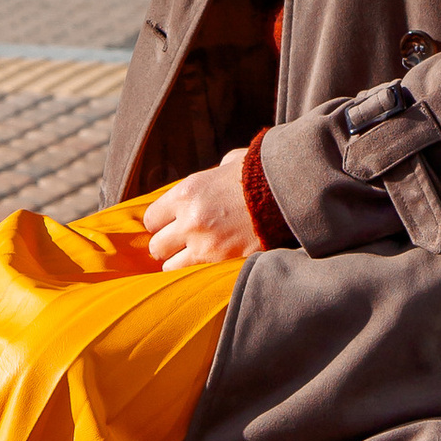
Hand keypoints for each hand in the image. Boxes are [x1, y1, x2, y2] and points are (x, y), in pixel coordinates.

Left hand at [146, 155, 262, 269]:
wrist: (289, 193)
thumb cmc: (259, 175)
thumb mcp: (228, 165)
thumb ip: (210, 176)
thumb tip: (210, 178)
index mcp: (186, 192)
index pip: (151, 219)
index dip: (160, 223)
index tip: (170, 225)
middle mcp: (189, 219)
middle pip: (156, 246)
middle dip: (167, 246)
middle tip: (179, 244)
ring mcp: (204, 243)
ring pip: (169, 266)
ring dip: (179, 262)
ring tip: (192, 257)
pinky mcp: (222, 261)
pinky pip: (192, 275)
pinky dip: (195, 273)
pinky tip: (204, 265)